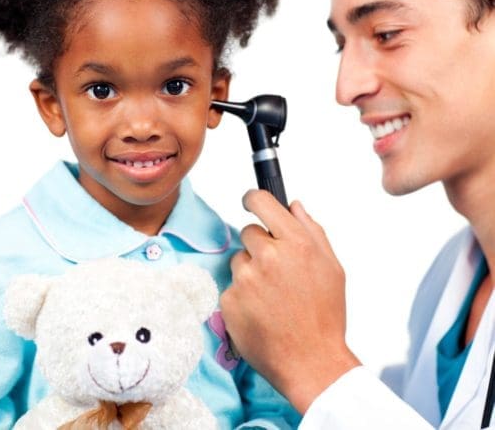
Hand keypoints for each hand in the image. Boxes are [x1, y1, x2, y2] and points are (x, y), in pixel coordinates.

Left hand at [220, 190, 359, 412]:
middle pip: (248, 232)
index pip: (261, 202)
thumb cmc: (325, 317)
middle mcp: (268, 256)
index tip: (250, 202)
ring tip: (272, 297)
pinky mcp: (229, 300)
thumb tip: (294, 205)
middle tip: (277, 271)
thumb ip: (312, 230)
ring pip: (239, 260)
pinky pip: (231, 286)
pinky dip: (242, 296)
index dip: (254, 199)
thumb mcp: (332, 268)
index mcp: (296, 244)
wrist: (311, 363)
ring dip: (250, 272)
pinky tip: (260, 311)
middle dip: (260, 245)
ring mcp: (246, 279)